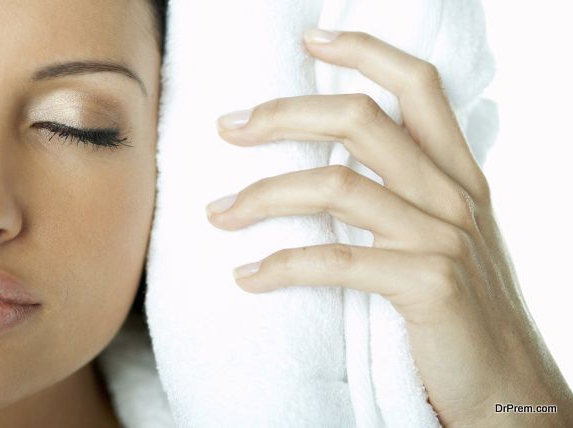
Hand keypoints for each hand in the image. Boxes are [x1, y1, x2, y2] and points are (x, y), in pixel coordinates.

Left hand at [206, 28, 572, 426]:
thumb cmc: (462, 307)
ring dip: (261, 196)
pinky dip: (280, 265)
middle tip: (228, 128)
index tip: (310, 42)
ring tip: (217, 214)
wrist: (507, 383)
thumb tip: (338, 169)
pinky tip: (247, 276)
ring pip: (334, 186)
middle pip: (359, 120)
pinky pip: (334, 261)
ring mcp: (440, 237)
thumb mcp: (444, 236)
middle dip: (284, 115)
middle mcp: (450, 194)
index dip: (366, 51)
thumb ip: (406, 196)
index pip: (417, 85)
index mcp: (456, 174)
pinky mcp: (426, 284)